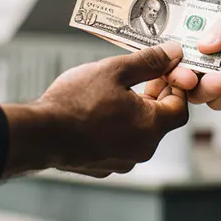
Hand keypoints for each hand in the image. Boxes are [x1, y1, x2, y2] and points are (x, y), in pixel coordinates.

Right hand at [1, 42, 188, 177]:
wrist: (40, 135)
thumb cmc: (75, 102)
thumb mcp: (114, 71)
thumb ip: (148, 62)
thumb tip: (173, 53)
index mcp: (151, 126)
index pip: (180, 108)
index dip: (174, 88)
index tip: (161, 73)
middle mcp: (142, 149)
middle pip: (160, 120)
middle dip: (152, 97)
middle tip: (137, 78)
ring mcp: (122, 161)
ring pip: (138, 133)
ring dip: (132, 113)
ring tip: (111, 93)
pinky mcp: (103, 167)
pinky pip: (119, 144)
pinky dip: (115, 128)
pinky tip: (95, 113)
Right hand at [157, 3, 220, 109]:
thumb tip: (203, 43)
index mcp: (218, 31)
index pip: (186, 34)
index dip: (172, 38)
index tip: (163, 41)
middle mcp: (216, 55)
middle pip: (183, 64)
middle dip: (174, 67)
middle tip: (177, 67)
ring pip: (193, 85)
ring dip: (193, 80)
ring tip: (200, 74)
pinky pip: (215, 99)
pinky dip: (216, 90)